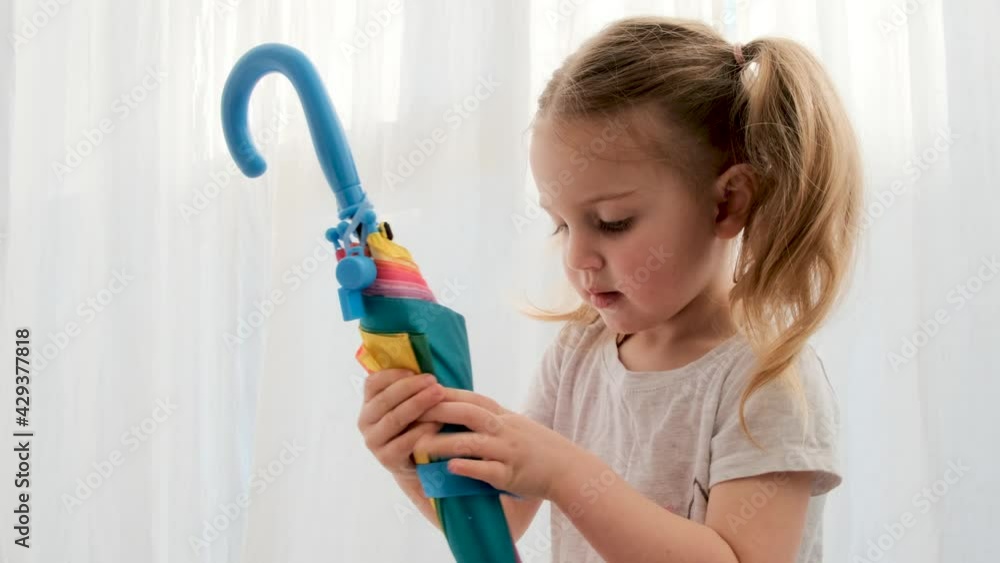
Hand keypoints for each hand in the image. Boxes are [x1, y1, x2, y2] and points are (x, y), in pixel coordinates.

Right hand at [357, 369, 446, 477]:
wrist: (415, 463)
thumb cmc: (414, 425)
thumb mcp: (408, 405)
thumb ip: (409, 388)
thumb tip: (423, 361)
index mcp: (368, 403)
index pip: (373, 383)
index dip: (393, 375)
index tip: (415, 371)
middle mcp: (365, 422)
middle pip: (385, 400)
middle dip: (411, 388)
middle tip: (434, 381)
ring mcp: (374, 441)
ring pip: (394, 419)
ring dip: (418, 404)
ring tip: (439, 395)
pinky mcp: (386, 459)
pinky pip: (404, 442)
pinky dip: (422, 431)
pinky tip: (438, 422)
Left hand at [413, 388, 585, 500]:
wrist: (567, 468)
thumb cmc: (533, 446)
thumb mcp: (511, 423)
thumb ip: (485, 416)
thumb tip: (452, 408)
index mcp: (502, 415)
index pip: (470, 398)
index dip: (445, 394)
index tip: (420, 392)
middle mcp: (504, 428)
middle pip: (467, 413)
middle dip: (438, 411)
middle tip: (411, 414)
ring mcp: (508, 451)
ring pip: (472, 442)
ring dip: (444, 443)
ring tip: (419, 446)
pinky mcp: (511, 475)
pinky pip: (488, 469)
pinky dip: (469, 467)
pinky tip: (450, 468)